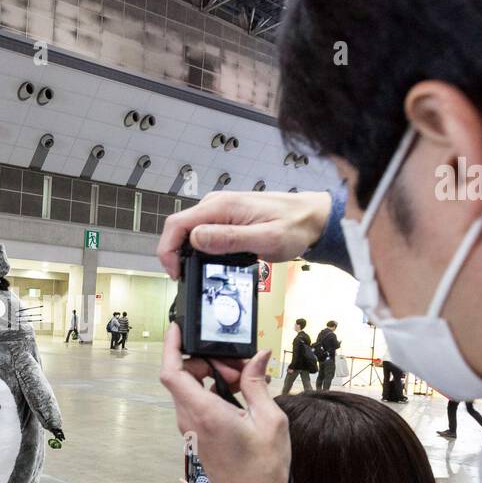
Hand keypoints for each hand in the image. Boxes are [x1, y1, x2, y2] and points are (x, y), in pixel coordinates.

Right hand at [156, 190, 333, 277]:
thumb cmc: (295, 226)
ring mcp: (220, 210)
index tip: (175, 273)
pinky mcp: (226, 217)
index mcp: (221, 207)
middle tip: (186, 278)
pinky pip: (203, 232)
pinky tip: (213, 261)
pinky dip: (202, 249)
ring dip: (188, 253)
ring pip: (189, 232)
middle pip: (178, 228)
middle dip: (175, 254)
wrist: (314, 217)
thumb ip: (229, 239)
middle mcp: (216, 204)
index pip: (176, 224)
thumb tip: (196, 239)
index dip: (168, 250)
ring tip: (200, 272)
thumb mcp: (265, 239)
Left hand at [159, 324, 289, 482]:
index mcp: (204, 413)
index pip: (172, 372)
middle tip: (238, 366)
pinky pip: (198, 402)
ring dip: (212, 376)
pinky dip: (214, 391)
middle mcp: (190, 419)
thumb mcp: (270, 421)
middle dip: (206, 360)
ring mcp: (191, 429)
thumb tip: (258, 357)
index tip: (178, 328)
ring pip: (190, 388)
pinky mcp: (197, 435)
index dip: (171, 346)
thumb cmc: (262, 470)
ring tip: (243, 382)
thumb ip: (258, 384)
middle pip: (182, 375)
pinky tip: (240, 396)